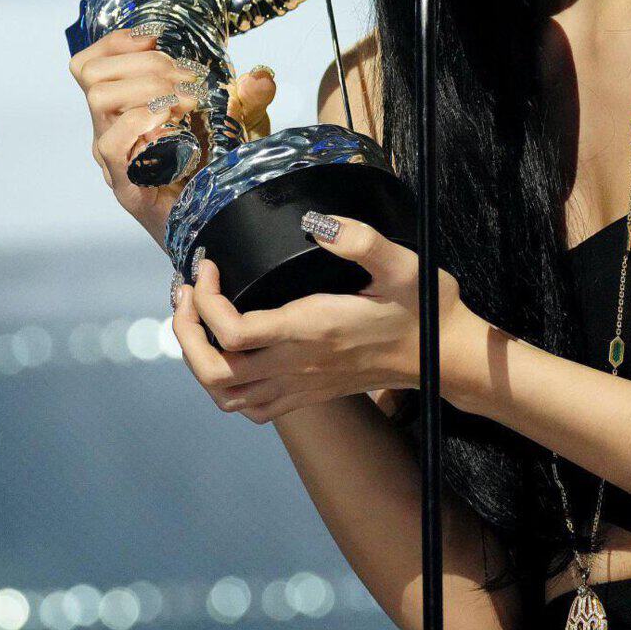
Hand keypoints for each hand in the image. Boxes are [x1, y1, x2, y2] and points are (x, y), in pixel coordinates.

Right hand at [67, 28, 277, 247]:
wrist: (222, 224)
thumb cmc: (220, 172)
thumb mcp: (240, 124)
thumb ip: (249, 97)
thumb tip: (261, 76)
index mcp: (124, 109)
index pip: (91, 64)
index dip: (116, 42)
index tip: (155, 38)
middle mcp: (111, 130)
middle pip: (93, 74)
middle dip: (146, 63)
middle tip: (190, 80)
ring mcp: (114, 158)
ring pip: (99, 98)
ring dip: (149, 87)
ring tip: (188, 101)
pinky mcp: (126, 185)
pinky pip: (113, 143)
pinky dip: (142, 120)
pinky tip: (174, 121)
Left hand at [171, 212, 471, 423]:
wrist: (445, 357)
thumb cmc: (424, 308)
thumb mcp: (402, 263)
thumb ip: (359, 239)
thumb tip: (316, 221)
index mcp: (312, 330)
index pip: (233, 331)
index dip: (206, 299)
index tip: (210, 264)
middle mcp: (299, 365)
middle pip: (215, 371)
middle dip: (186, 331)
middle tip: (187, 291)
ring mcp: (301, 385)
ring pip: (227, 396)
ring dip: (199, 360)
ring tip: (198, 320)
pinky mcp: (309, 395)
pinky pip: (252, 408)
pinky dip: (228, 387)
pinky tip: (231, 353)